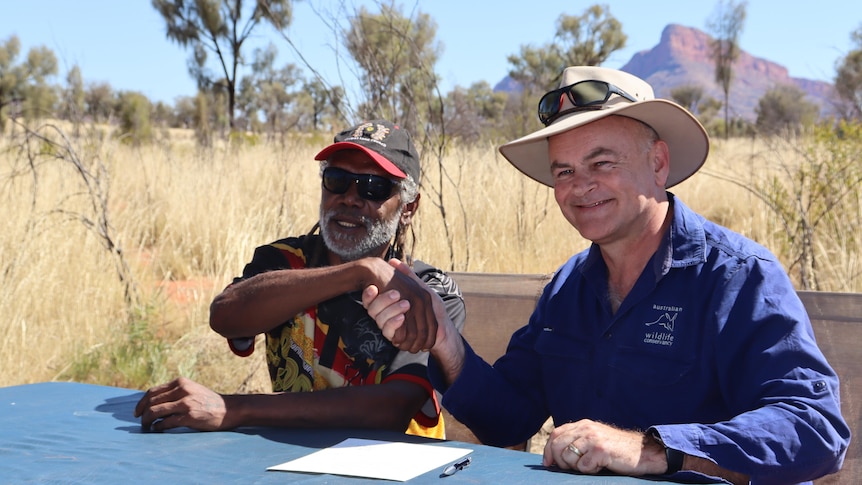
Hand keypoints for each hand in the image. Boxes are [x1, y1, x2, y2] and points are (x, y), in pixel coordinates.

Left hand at [134, 377, 229, 431]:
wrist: (228, 409)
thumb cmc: (208, 402)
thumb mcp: (191, 390)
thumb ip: (175, 393)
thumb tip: (151, 403)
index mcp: (181, 382)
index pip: (152, 392)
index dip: (141, 403)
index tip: (137, 412)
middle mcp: (182, 390)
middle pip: (152, 401)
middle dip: (142, 413)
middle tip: (141, 422)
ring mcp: (186, 403)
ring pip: (155, 411)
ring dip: (147, 421)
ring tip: (147, 427)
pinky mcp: (189, 416)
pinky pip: (166, 422)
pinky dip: (158, 427)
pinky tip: (158, 429)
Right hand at [363, 258, 439, 352]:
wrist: (441, 327)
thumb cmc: (431, 307)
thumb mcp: (420, 288)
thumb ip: (407, 276)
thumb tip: (393, 262)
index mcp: (387, 303)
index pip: (369, 300)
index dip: (368, 295)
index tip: (373, 287)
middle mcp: (385, 314)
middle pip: (372, 310)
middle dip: (382, 301)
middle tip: (396, 294)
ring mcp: (389, 326)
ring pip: (378, 319)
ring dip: (391, 310)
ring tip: (405, 303)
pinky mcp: (395, 337)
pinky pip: (388, 331)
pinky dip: (394, 323)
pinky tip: (402, 317)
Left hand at [542, 419, 665, 475]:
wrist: (642, 452)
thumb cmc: (616, 450)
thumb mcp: (594, 439)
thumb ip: (576, 440)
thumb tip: (552, 454)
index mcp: (583, 424)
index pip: (555, 434)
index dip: (548, 450)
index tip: (548, 463)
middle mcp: (586, 428)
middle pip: (557, 445)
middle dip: (560, 461)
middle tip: (573, 467)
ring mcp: (593, 438)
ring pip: (568, 457)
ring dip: (576, 467)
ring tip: (592, 464)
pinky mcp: (600, 450)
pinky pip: (582, 466)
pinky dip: (589, 470)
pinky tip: (600, 466)